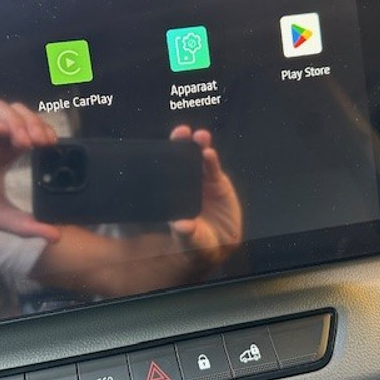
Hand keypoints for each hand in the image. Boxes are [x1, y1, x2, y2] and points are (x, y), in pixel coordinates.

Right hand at [0, 100, 60, 241]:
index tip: (52, 145)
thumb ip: (25, 225)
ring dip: (14, 120)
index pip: (28, 129)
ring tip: (23, 140)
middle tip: (42, 141)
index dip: (42, 130)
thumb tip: (57, 236)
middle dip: (33, 122)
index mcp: (0, 151)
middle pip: (16, 113)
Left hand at [169, 125, 241, 270]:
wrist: (218, 246)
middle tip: (181, 133)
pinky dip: (211, 160)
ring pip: (198, 159)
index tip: (161, 148)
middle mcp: (184, 184)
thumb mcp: (189, 240)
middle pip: (181, 160)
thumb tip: (182, 225)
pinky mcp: (217, 183)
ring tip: (200, 137)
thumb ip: (186, 232)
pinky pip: (213, 168)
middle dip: (181, 144)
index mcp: (170, 195)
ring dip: (198, 146)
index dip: (164, 157)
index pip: (165, 172)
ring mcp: (201, 182)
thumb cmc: (195, 242)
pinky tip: (209, 153)